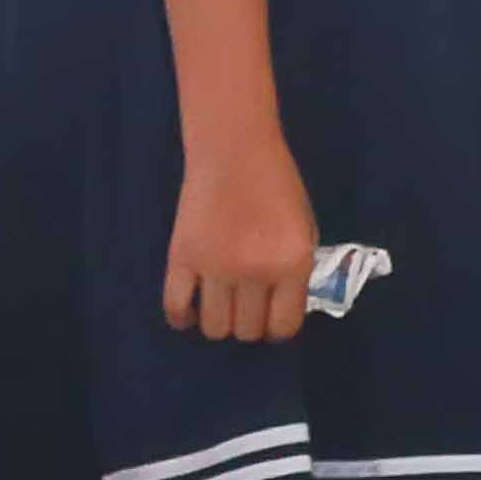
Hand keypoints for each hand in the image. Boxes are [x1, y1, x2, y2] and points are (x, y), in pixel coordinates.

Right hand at [164, 129, 318, 343]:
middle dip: (247, 324)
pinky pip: (176, 306)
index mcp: (292, 264)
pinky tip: (189, 310)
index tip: (269, 319)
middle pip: (247, 330)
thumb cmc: (275, 183)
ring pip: (214, 326)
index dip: (276, 329)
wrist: (234, 149)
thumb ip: (296, 271)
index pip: (283, 326)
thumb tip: (279, 306)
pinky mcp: (182, 257)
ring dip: (218, 321)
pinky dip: (182, 317)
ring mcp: (215, 267)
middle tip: (244, 306)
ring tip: (219, 304)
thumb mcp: (304, 229)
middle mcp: (255, 272)